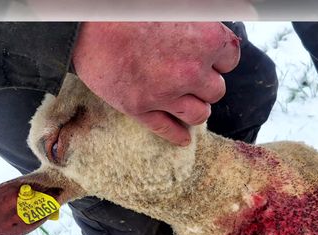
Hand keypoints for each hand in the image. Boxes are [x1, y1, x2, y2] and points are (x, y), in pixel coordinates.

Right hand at [72, 22, 240, 145]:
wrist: (87, 22)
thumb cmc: (131, 10)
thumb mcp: (177, 8)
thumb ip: (198, 23)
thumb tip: (211, 38)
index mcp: (206, 39)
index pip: (230, 60)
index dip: (218, 59)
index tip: (209, 59)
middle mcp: (191, 70)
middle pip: (216, 90)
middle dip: (206, 85)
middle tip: (193, 79)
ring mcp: (166, 93)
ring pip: (199, 114)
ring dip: (195, 109)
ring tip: (188, 103)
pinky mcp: (141, 108)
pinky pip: (168, 130)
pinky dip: (178, 136)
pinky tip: (183, 139)